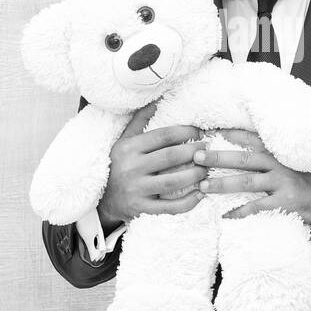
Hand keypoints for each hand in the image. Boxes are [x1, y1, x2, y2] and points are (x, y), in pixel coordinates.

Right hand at [98, 101, 208, 230]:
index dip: (185, 131)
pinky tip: (200, 194)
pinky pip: (170, 208)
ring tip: (206, 170)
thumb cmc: (119, 165)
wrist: (103, 199)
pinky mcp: (141, 210)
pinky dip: (188, 202)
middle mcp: (132, 168)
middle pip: (170, 157)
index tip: (200, 131)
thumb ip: (140, 121)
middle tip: (208, 150)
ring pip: (173, 181)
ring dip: (195, 175)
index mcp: (129, 148)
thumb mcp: (124, 141)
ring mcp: (136, 190)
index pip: (163, 135)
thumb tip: (157, 99)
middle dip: (194, 152)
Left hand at [194, 129, 310, 223]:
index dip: (227, 134)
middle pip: (243, 158)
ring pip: (246, 181)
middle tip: (195, 156)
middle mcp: (278, 164)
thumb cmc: (307, 177)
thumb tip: (238, 145)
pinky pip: (258, 207)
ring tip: (203, 186)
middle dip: (217, 156)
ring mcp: (282, 183)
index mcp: (277, 151)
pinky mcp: (285, 202)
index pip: (249, 138)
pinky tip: (224, 216)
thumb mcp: (290, 158)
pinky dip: (240, 212)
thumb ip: (269, 152)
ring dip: (223, 184)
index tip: (206, 132)